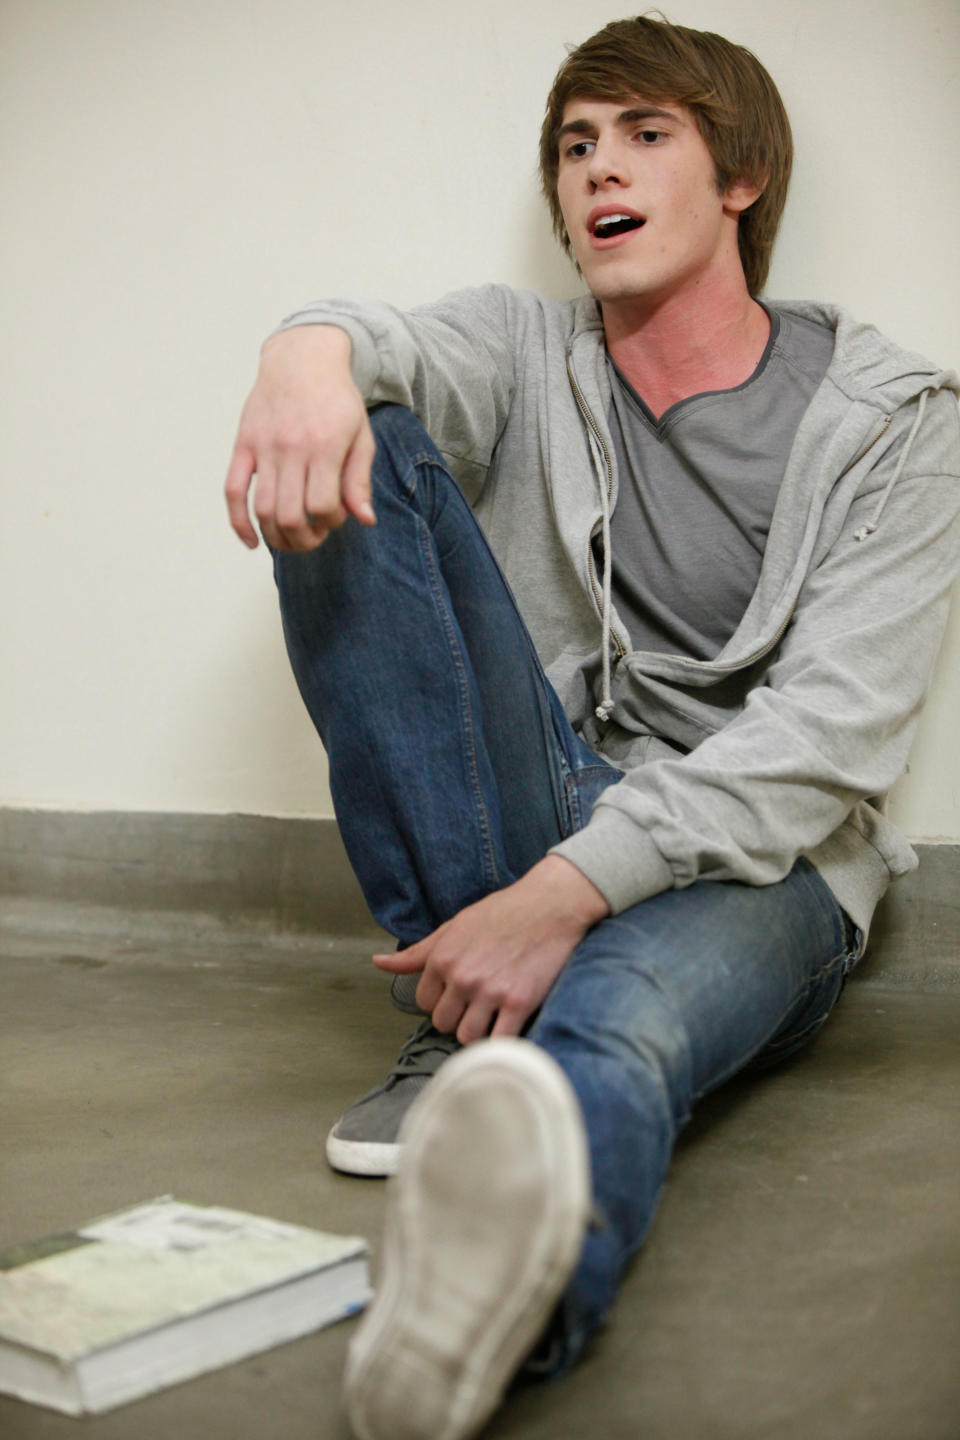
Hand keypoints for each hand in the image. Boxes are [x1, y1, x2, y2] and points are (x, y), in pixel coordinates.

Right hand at [224, 325, 376, 550]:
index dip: (332, 522)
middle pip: (290, 515)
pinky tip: (252, 542)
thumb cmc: (337, 401)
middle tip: (315, 536)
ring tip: (291, 539)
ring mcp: (263, 447)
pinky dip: (239, 523)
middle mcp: (291, 448)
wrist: (303, 359)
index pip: (324, 505)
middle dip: (305, 538)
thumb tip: (365, 521)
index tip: (337, 516)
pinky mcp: (243, 445)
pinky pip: (233, 491)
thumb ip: (360, 480)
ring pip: (263, 510)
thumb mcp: (361, 436)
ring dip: (277, 537)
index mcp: (325, 446)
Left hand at [373, 856, 609, 1044]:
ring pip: (467, 1037)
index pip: (424, 1003)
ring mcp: (490, 992)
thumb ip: (417, 952)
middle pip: (443, 1023)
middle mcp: (462, 977)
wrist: (551, 905)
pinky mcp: (519, 1003)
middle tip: (478, 1003)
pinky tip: (508, 1027)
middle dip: (458, 1016)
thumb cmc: (502, 913)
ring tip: (493, 1015)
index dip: (441, 998)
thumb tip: (378, 964)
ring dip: (479, 1031)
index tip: (460, 990)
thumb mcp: (454, 926)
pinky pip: (498, 1042)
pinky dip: (501, 1042)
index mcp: (442, 958)